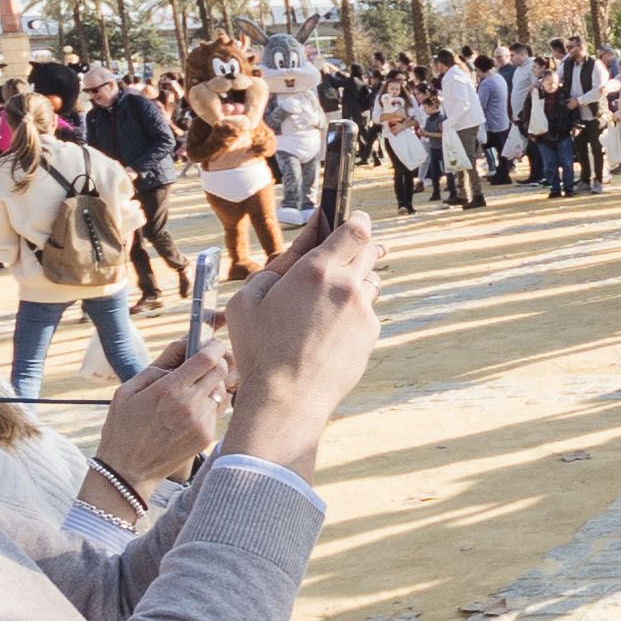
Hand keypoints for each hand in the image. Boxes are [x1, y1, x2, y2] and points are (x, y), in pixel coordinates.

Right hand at [92, 337, 234, 487]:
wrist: (127, 470)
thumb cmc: (123, 426)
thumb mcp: (129, 390)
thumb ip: (158, 365)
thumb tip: (183, 345)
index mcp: (169, 389)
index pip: (208, 358)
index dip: (213, 346)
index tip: (210, 345)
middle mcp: (189, 405)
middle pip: (222, 371)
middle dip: (217, 362)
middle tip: (206, 363)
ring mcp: (201, 422)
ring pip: (223, 390)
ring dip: (214, 384)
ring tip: (195, 388)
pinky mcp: (206, 437)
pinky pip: (218, 411)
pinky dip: (211, 404)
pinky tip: (193, 408)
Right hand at [213, 209, 379, 477]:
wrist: (286, 400)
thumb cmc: (259, 349)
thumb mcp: (250, 296)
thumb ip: (282, 258)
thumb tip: (310, 231)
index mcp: (317, 271)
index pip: (356, 228)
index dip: (355, 220)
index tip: (349, 219)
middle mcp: (348, 287)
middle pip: (370, 249)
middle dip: (357, 246)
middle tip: (337, 257)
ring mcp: (364, 313)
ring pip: (371, 280)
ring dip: (356, 279)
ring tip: (326, 298)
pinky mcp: (370, 335)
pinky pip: (367, 311)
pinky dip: (353, 311)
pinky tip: (328, 329)